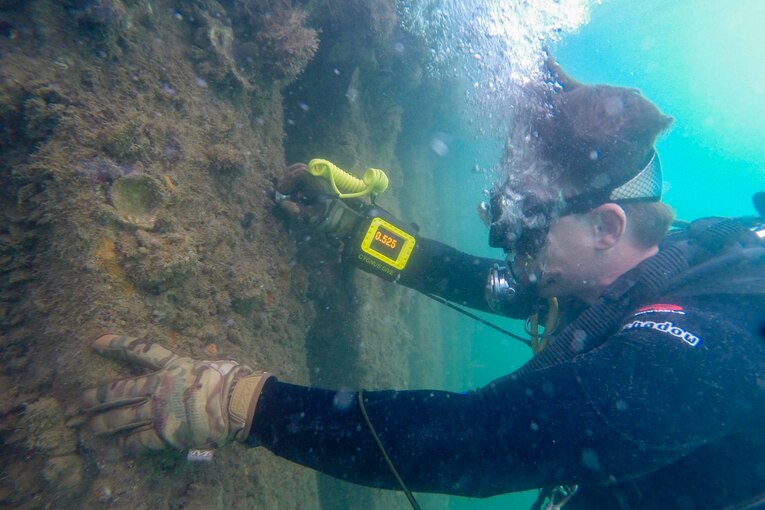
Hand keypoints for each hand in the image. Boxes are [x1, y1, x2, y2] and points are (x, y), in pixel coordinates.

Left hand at [81, 334, 269, 450]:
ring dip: (103, 423)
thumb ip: (200, 364)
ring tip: (88, 427)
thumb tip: (207, 360)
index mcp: (173, 365)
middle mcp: (160, 386)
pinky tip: (117, 446)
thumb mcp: (213, 363)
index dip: (116, 344)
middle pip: (120, 390)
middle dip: (96, 395)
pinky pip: (139, 439)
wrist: (237, 403)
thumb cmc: (231, 380)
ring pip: (122, 417)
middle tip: (78, 401)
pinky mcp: (165, 432)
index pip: (139, 350)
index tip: (95, 342)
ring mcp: (159, 410)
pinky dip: (127, 443)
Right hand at [275, 163, 362, 237]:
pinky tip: (290, 192)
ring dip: (289, 179)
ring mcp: (317, 179)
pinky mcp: (315, 182)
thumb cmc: (328, 218)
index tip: (281, 191)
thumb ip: (296, 211)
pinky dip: (293, 181)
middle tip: (280, 190)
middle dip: (287, 178)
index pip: (301, 173)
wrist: (341, 219)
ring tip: (283, 191)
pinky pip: (302, 177)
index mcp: (319, 184)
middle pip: (299, 169)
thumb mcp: (311, 217)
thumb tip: (282, 203)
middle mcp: (318, 178)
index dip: (288, 180)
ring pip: (300, 171)